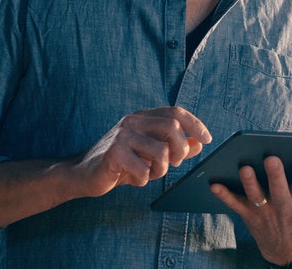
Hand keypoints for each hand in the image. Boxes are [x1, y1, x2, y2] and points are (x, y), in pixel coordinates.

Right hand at [72, 106, 210, 197]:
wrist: (83, 174)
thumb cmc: (121, 163)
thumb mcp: (150, 153)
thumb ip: (174, 147)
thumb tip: (199, 144)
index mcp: (143, 117)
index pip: (176, 112)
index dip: (195, 125)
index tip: (208, 139)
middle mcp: (133, 121)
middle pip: (172, 128)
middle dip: (180, 149)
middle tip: (175, 163)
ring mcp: (122, 135)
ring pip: (160, 152)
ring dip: (160, 169)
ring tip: (149, 173)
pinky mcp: (113, 153)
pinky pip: (143, 170)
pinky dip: (144, 180)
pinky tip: (134, 179)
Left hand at [209, 152, 291, 264]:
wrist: (291, 251)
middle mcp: (285, 208)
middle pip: (279, 190)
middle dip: (275, 175)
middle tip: (270, 157)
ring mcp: (266, 213)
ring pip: (256, 197)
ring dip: (249, 183)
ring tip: (244, 167)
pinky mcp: (249, 217)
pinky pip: (235, 206)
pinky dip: (224, 195)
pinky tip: (213, 183)